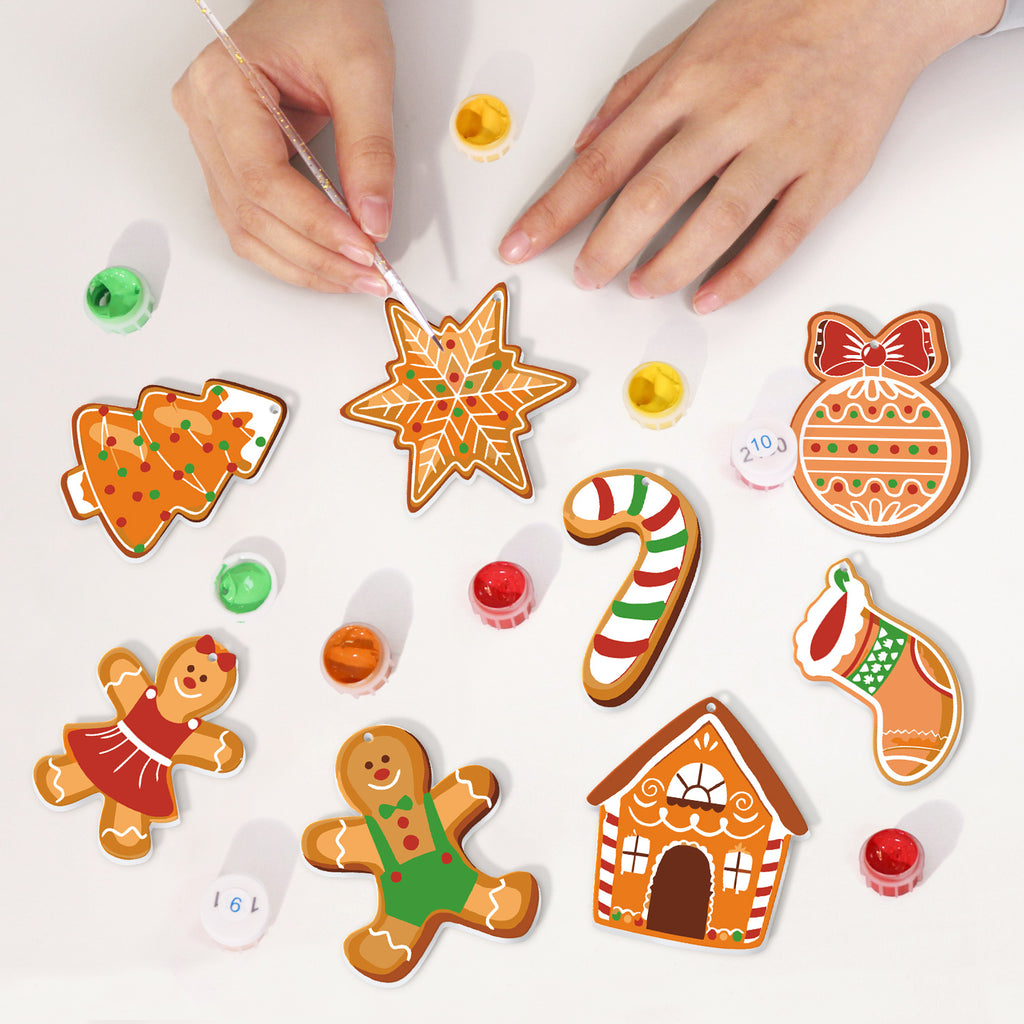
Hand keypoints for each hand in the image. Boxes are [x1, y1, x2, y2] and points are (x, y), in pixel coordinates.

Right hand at [173, 0, 394, 293]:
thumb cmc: (328, 10)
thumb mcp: (363, 73)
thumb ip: (370, 151)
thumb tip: (373, 220)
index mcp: (222, 84)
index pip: (264, 180)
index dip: (315, 225)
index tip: (363, 249)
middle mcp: (203, 116)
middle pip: (252, 215)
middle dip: (315, 256)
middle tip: (370, 275)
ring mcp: (210, 142)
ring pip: (246, 230)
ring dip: (303, 264)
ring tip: (354, 277)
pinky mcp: (229, 160)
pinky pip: (252, 222)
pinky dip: (292, 250)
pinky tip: (329, 262)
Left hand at [499, 0, 1003, 311]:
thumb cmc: (779, 16)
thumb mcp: (691, 40)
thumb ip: (633, 95)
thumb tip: (584, 145)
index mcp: (685, 85)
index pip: (604, 160)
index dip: (556, 210)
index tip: (520, 245)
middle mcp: (728, 115)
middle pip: (651, 195)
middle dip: (606, 246)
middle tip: (584, 279)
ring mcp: (780, 146)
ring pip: (715, 221)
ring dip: (670, 265)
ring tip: (640, 288)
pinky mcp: (827, 174)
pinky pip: (779, 237)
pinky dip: (740, 274)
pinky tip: (707, 298)